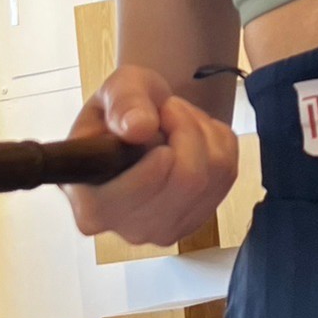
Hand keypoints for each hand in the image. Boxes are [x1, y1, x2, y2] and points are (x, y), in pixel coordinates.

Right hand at [62, 64, 239, 248]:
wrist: (145, 123)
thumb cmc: (124, 109)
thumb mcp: (116, 89)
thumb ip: (122, 102)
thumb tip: (137, 128)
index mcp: (90, 205)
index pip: (127, 201)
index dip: (151, 168)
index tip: (158, 131)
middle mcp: (126, 227)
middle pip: (184, 182)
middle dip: (184, 128)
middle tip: (167, 107)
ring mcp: (165, 229)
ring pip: (211, 176)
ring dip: (201, 131)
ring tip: (178, 118)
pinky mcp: (197, 220)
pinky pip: (227, 174)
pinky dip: (218, 143)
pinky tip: (193, 137)